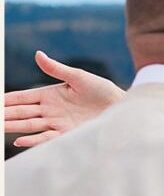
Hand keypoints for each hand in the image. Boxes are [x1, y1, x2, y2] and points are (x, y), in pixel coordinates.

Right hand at [4, 51, 124, 146]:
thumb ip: (56, 69)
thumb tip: (38, 54)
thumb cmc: (102, 90)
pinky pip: (46, 137)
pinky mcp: (67, 133)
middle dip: (5, 115)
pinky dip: (33, 140)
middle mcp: (50, 110)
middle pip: (22, 113)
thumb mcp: (78, 77)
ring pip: (29, 125)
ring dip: (13, 127)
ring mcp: (58, 122)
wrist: (122, 106)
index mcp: (50, 94)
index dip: (7, 100)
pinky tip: (19, 141)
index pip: (22, 97)